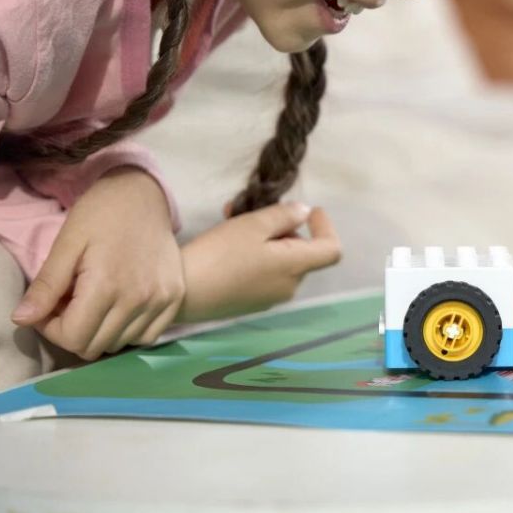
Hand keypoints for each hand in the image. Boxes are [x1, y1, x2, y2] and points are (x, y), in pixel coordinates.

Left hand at [11, 167, 183, 359]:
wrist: (143, 195)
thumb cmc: (100, 214)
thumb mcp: (67, 243)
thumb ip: (47, 285)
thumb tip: (22, 320)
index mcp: (107, 286)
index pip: (73, 338)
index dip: (52, 328)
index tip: (50, 306)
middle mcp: (139, 299)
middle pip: (94, 346)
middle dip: (73, 330)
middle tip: (70, 302)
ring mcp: (161, 300)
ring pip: (119, 344)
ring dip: (100, 330)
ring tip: (95, 301)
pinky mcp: (174, 298)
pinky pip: (148, 336)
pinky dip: (128, 331)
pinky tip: (119, 308)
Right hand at [178, 202, 340, 321]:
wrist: (181, 294)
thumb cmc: (219, 255)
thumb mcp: (252, 226)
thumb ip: (283, 216)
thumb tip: (304, 213)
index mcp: (295, 268)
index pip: (332, 250)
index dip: (326, 227)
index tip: (311, 211)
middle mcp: (288, 286)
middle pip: (302, 252)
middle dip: (284, 228)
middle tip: (255, 209)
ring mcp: (269, 297)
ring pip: (279, 260)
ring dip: (264, 237)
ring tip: (233, 217)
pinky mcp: (249, 302)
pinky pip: (263, 272)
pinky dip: (254, 252)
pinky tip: (227, 239)